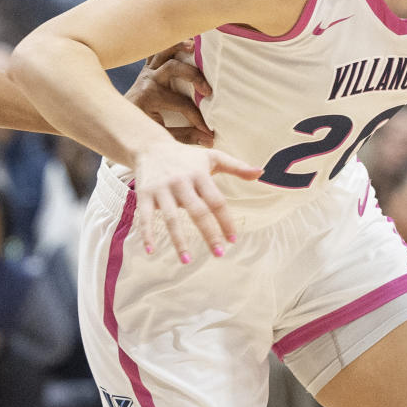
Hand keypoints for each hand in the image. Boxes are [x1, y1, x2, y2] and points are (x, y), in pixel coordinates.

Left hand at [125, 39, 214, 145]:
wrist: (116, 122)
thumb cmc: (140, 129)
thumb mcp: (161, 135)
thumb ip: (184, 136)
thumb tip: (209, 139)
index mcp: (149, 97)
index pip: (182, 104)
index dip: (198, 118)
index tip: (208, 131)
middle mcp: (147, 80)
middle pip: (173, 68)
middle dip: (194, 76)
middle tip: (208, 91)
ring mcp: (147, 71)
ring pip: (164, 51)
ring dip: (180, 46)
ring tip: (196, 47)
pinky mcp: (148, 68)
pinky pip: (158, 51)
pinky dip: (171, 45)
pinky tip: (186, 42)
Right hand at [134, 139, 260, 261]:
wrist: (151, 146)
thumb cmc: (187, 157)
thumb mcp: (213, 157)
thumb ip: (237, 166)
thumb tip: (261, 172)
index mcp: (199, 174)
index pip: (216, 201)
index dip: (226, 221)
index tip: (233, 240)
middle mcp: (181, 181)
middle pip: (197, 211)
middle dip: (209, 234)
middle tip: (219, 254)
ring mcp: (161, 188)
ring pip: (171, 218)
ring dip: (178, 240)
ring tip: (187, 261)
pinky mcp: (144, 194)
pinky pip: (144, 216)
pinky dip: (146, 234)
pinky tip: (150, 251)